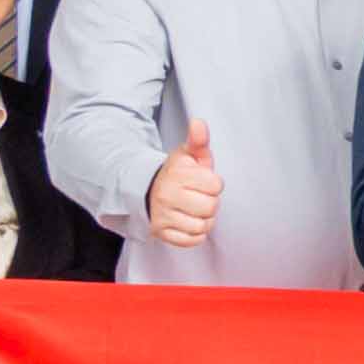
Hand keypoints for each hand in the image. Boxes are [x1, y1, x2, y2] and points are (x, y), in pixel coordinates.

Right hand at [143, 119, 223, 248]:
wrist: (148, 190)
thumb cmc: (177, 173)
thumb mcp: (188, 154)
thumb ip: (198, 140)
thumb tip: (199, 123)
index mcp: (177, 174)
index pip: (215, 185)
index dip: (213, 184)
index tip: (203, 181)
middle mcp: (167, 194)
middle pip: (210, 207)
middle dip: (209, 202)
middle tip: (198, 196)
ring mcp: (162, 215)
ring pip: (202, 226)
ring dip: (203, 219)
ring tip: (193, 209)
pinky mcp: (161, 232)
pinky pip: (191, 240)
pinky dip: (195, 234)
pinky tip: (188, 221)